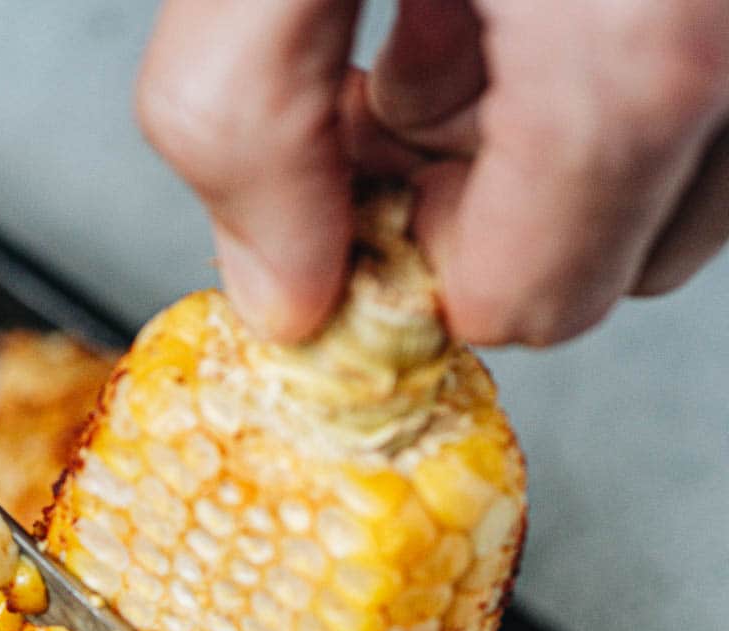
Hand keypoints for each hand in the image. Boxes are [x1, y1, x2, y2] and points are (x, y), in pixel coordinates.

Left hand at [137, 0, 728, 344]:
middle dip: (491, 199)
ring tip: (479, 3)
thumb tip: (275, 297)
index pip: (523, 300)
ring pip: (678, 184)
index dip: (412, 262)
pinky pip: (714, 103)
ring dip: (561, 134)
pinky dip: (620, 67)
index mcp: (636, 45)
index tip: (350, 181)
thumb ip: (249, 116)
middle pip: (615, 260)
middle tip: (409, 74)